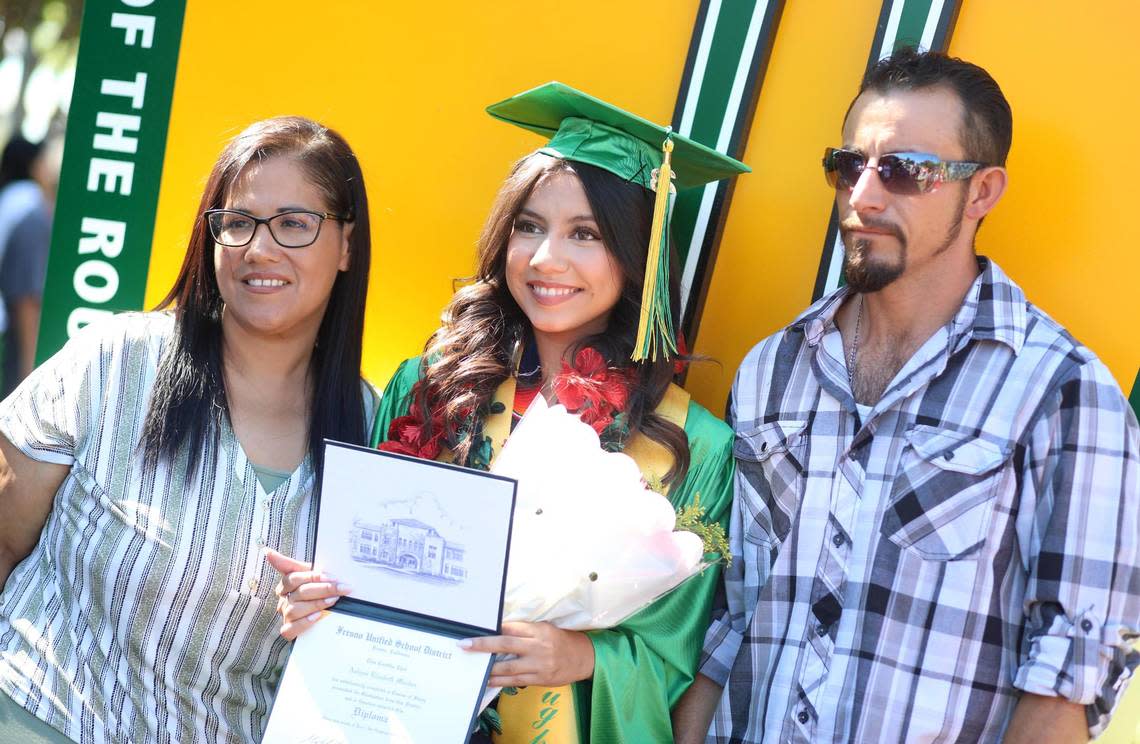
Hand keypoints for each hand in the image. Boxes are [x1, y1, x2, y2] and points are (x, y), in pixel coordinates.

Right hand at [264, 548, 352, 640]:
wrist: (324, 616)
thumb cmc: (315, 590)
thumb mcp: (309, 574)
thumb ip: (289, 564)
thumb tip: (266, 551)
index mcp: (287, 585)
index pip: (293, 578)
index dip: (311, 577)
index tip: (330, 576)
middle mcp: (284, 600)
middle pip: (299, 593)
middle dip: (322, 589)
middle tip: (341, 587)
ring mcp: (286, 616)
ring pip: (295, 610)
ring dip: (316, 604)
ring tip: (333, 600)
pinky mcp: (288, 631)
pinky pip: (290, 629)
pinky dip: (304, 623)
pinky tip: (317, 617)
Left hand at [458, 621, 594, 687]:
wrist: (583, 658)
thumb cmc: (560, 640)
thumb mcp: (545, 628)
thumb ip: (525, 630)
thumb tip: (499, 630)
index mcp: (538, 630)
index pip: (511, 627)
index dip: (493, 628)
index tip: (476, 629)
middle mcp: (538, 646)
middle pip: (505, 644)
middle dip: (483, 645)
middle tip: (465, 644)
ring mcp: (538, 664)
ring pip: (508, 666)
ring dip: (488, 667)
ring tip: (474, 667)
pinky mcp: (539, 679)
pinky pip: (515, 681)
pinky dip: (500, 681)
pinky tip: (488, 680)